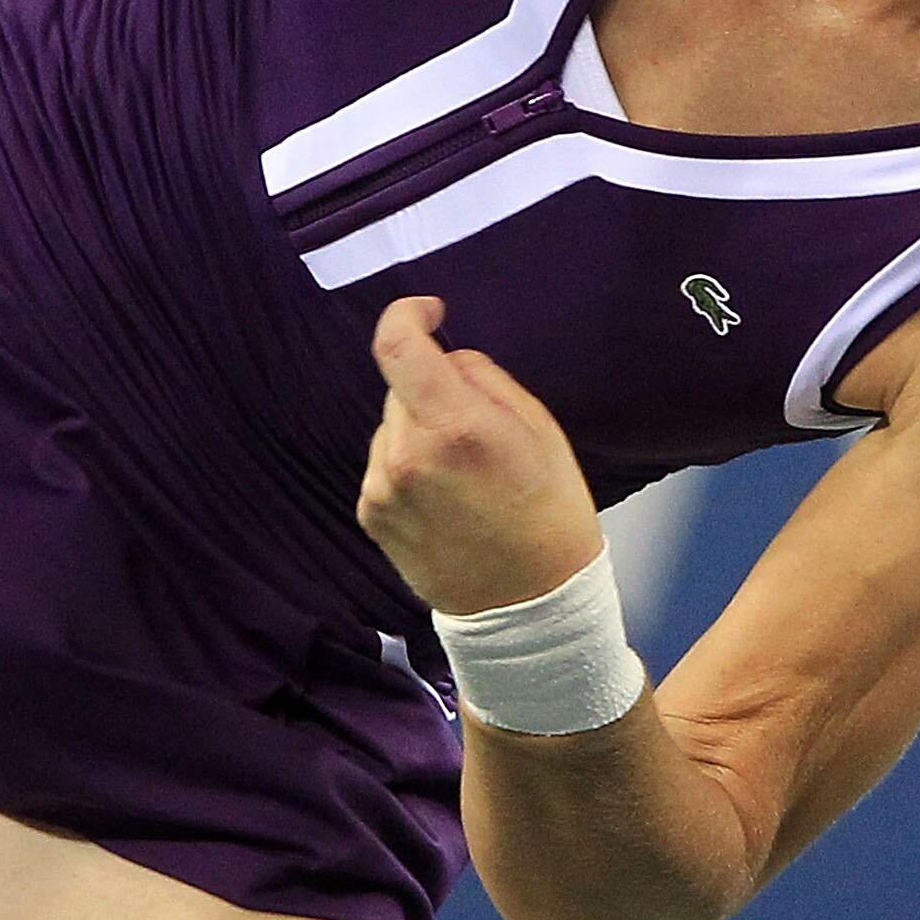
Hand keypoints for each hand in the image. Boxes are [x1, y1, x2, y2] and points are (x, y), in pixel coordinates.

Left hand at [356, 296, 605, 615]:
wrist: (529, 606)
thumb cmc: (548, 512)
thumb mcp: (540, 430)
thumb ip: (486, 381)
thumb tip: (445, 359)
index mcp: (455, 427)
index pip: (397, 346)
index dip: (407, 314)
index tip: (431, 312)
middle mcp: (407, 454)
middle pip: (402, 388)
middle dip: (433, 390)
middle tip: (476, 425)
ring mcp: (382, 488)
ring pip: (391, 426)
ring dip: (418, 429)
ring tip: (463, 473)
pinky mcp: (371, 515)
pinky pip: (383, 463)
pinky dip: (407, 463)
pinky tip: (444, 497)